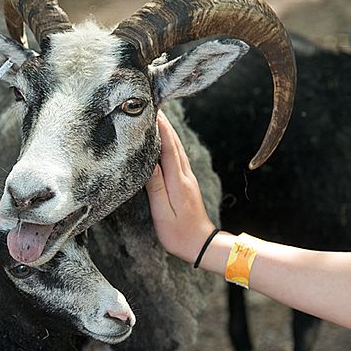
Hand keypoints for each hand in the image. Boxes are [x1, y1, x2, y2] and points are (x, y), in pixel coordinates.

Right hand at [145, 111, 215, 261]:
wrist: (202, 245)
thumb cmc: (178, 233)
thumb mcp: (162, 212)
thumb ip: (155, 187)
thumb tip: (148, 162)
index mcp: (177, 181)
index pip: (167, 148)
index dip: (160, 128)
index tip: (152, 111)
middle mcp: (184, 176)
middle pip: (174, 143)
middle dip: (164, 124)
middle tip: (153, 106)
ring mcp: (187, 179)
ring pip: (177, 149)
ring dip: (168, 132)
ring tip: (157, 118)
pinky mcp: (186, 184)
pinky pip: (178, 158)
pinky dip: (171, 145)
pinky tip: (165, 142)